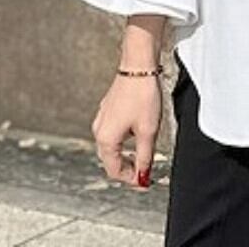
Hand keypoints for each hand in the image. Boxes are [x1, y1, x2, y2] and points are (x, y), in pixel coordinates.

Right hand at [91, 71, 161, 188]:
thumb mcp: (148, 131)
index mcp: (106, 139)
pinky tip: (139, 132)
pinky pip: (115, 131)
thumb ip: (145, 156)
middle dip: (128, 167)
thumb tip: (143, 175)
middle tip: (145, 171)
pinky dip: (126, 138)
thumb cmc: (142, 95)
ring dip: (127, 152)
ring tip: (144, 152)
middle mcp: (99, 130)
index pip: (115, 170)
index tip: (145, 182)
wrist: (139, 66)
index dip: (131, 179)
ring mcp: (103, 118)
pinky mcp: (109, 108)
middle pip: (112, 159)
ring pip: (113, 145)